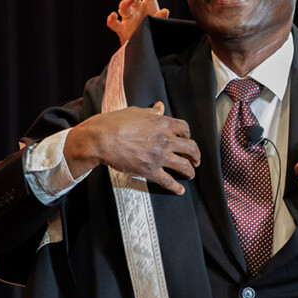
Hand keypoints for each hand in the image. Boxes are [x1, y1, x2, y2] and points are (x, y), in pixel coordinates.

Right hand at [64, 101, 199, 194]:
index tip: (186, 139)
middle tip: (196, 159)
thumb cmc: (116, 123)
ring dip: (190, 171)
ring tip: (190, 174)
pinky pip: (168, 181)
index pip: (185, 129)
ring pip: (184, 166)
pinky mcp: (150, 171)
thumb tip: (159, 107)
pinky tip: (180, 190)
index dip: (187, 135)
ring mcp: (159, 157)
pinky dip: (176, 188)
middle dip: (195, 155)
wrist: (101, 139)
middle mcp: (165, 140)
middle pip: (191, 148)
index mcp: (163, 124)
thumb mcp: (137, 112)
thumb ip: (152, 112)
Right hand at [107, 0, 169, 45]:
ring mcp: (128, 18)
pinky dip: (112, 19)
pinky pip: (114, 24)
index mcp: (148, 4)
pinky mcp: (122, 30)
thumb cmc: (154, 32)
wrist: (145, 48)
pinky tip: (113, 15)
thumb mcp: (160, 23)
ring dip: (128, 1)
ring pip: (124, 6)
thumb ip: (161, 18)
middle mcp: (136, 8)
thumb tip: (165, 11)